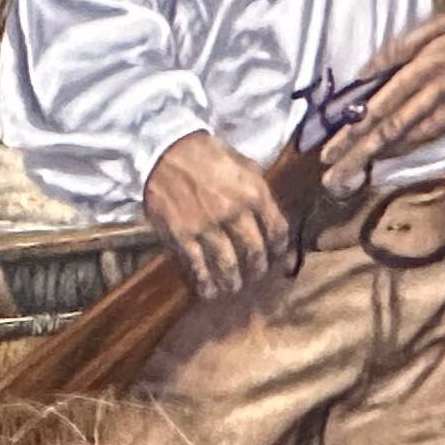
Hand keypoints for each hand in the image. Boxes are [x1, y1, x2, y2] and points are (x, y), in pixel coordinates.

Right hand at [143, 131, 289, 299]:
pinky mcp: (182, 236)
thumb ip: (260, 194)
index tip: (277, 258)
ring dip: (233, 281)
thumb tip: (271, 221)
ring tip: (233, 287)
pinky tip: (209, 292)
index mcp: (254, 194)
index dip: (280, 249)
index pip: (277, 231)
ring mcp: (206, 227)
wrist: (165, 152)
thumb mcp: (245, 166)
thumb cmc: (207, 155)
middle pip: (254, 253)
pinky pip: (197, 267)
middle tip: (256, 275)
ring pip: (227, 266)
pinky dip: (205, 283)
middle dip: (258, 269)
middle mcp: (234, 213)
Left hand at [325, 5, 444, 188]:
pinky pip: (428, 136)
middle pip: (389, 128)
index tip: (329, 147)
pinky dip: (403, 149)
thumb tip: (367, 71)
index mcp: (427, 65)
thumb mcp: (444, 23)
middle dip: (357, 153)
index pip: (382, 104)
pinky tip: (384, 157)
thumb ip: (403, 46)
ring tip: (348, 174)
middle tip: (330, 175)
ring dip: (375, 157)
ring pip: (407, 138)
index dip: (354, 128)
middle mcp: (435, 91)